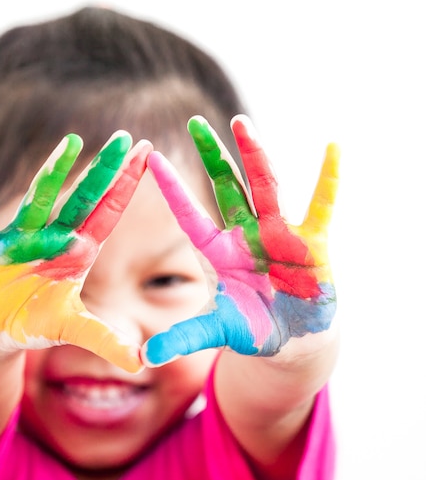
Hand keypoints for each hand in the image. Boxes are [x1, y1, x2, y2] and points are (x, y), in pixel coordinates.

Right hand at [0, 132, 152, 372]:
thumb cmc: (33, 320)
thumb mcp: (71, 330)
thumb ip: (104, 341)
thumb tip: (141, 364)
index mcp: (76, 252)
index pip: (107, 213)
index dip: (126, 186)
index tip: (147, 154)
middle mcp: (51, 237)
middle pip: (81, 198)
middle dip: (103, 170)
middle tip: (124, 138)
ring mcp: (18, 240)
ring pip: (38, 200)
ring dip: (53, 172)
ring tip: (72, 142)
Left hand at [142, 115, 338, 365]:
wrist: (294, 339)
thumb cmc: (254, 329)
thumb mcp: (219, 331)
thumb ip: (186, 337)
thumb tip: (146, 357)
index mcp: (222, 252)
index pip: (191, 216)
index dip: (172, 189)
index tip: (150, 158)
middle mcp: (248, 236)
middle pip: (227, 188)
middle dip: (212, 156)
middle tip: (194, 122)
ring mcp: (280, 235)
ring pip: (266, 187)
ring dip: (255, 155)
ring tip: (241, 122)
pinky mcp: (313, 244)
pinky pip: (322, 207)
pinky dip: (328, 179)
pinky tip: (333, 148)